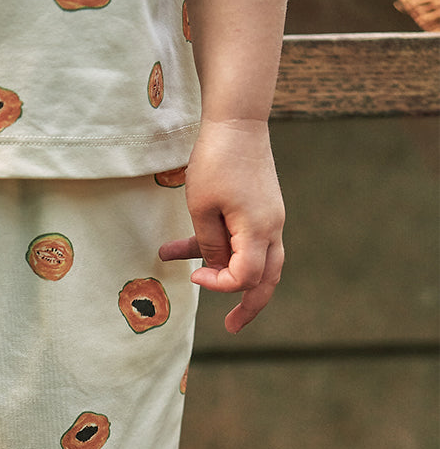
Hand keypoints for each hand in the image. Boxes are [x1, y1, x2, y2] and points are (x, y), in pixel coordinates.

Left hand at [158, 120, 284, 332]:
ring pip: (258, 261)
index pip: (246, 278)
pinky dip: (216, 247)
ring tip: (199, 285)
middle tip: (231, 327)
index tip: (195, 276)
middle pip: (267, 279)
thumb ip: (210, 244)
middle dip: (249, 306)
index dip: (219, 285)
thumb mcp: (202, 207)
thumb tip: (216, 271)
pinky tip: (176, 248)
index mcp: (259, 231)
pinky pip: (242, 238)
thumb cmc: (217, 161)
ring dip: (230, 277)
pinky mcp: (258, 209)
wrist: (238, 121)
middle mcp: (271, 228)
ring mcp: (268, 218)